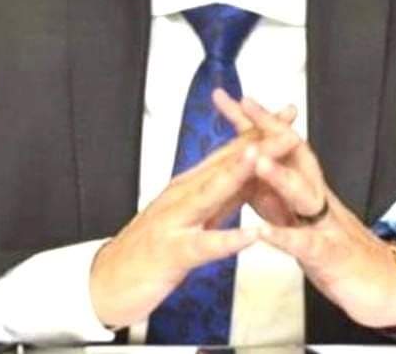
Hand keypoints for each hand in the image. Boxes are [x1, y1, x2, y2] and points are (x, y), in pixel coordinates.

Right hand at [89, 120, 295, 328]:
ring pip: (211, 193)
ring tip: (259, 157)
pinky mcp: (172, 253)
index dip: (260, 132)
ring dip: (235, 174)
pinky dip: (226, 239)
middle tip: (286, 124)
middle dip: (258, 143)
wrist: (109, 280)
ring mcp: (176, 221)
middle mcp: (183, 194)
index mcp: (191, 184)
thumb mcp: (192, 214)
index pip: (231, 152)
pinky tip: (249, 235)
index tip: (286, 114)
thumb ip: (220, 195)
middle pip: (226, 164)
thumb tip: (251, 173)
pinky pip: (203, 245)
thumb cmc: (153, 248)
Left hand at [214, 94, 395, 329]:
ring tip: (255, 157)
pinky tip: (261, 230)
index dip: (257, 120)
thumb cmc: (338, 251)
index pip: (282, 145)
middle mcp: (318, 197)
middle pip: (296, 154)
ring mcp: (326, 224)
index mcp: (309, 187)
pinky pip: (305, 244)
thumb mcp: (303, 218)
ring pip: (302, 193)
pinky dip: (283, 236)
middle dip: (270, 127)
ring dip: (278, 174)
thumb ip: (278, 195)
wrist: (386, 288)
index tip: (231, 96)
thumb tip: (251, 169)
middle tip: (246, 103)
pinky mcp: (329, 257)